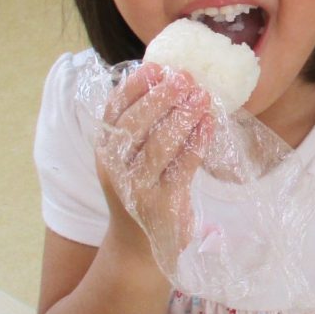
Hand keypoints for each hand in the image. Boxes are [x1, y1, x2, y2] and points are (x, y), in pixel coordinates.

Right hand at [95, 62, 212, 261]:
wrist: (139, 248)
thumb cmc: (139, 191)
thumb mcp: (129, 160)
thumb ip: (141, 128)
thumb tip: (168, 80)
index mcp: (105, 150)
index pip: (113, 112)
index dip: (133, 87)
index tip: (155, 66)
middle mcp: (116, 168)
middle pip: (135, 125)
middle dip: (161, 97)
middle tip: (185, 76)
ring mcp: (138, 188)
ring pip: (159, 145)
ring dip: (182, 116)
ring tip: (202, 95)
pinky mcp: (163, 204)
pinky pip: (183, 167)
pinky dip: (197, 142)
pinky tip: (209, 123)